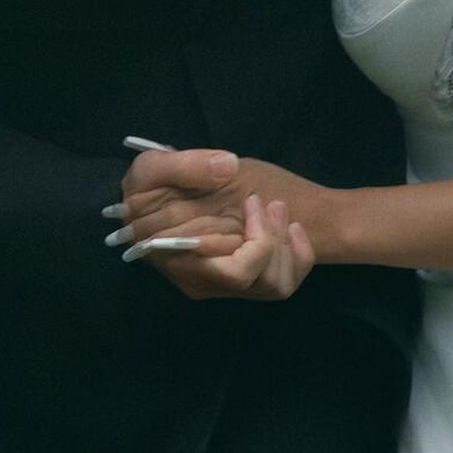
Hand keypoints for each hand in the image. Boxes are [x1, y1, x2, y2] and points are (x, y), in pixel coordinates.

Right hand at [108, 149, 320, 303]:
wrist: (166, 193)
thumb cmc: (155, 184)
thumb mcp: (153, 166)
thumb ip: (184, 166)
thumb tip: (226, 167)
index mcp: (183, 262)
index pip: (235, 274)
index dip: (256, 242)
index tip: (252, 201)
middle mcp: (204, 282)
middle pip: (259, 280)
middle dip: (273, 237)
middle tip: (266, 202)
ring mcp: (225, 284)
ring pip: (275, 286)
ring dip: (286, 244)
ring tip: (276, 208)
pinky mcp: (243, 278)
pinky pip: (284, 284)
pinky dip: (299, 256)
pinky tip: (292, 228)